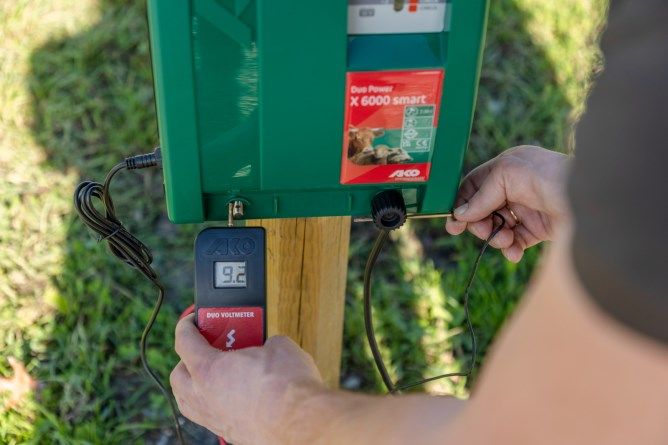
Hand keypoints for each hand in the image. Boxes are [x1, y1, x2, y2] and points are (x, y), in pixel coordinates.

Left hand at [170, 315, 324, 443]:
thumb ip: (265, 343)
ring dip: (195, 385)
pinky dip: (215, 404)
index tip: (193, 320)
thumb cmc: (286, 386)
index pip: (184, 341)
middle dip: (187, 359)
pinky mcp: (231, 434)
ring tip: (213, 374)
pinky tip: (234, 396)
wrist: (301, 422)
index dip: (187, 326)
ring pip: (188, 402)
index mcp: (208, 369)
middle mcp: (203, 397)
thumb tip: (269, 347)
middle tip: (206, 348)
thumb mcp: (278, 345)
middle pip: (178, 375)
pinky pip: (211, 417)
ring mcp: (215, 419)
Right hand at [445, 146, 568, 261]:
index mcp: (507, 167)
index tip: (454, 224)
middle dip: (480, 223)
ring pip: (498, 227)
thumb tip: (460, 215)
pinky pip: (516, 241)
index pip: (474, 185)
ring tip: (506, 242)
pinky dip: (511, 248)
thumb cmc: (550, 176)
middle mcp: (516, 187)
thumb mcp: (507, 176)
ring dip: (496, 237)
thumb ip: (481, 195)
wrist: (590, 200)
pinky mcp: (539, 229)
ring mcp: (527, 208)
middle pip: (483, 209)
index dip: (462, 204)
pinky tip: (514, 253)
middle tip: (484, 232)